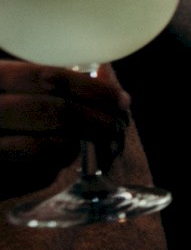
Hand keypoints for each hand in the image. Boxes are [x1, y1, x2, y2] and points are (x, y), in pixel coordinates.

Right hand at [0, 62, 128, 197]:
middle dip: (96, 119)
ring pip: (46, 146)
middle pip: (52, 112)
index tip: (120, 98)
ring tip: (92, 142)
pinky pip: (34, 175)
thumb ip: (43, 82)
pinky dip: (55, 168)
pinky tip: (59, 161)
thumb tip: (106, 74)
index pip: (45, 77)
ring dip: (78, 145)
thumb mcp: (4, 87)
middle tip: (116, 125)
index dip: (91, 88)